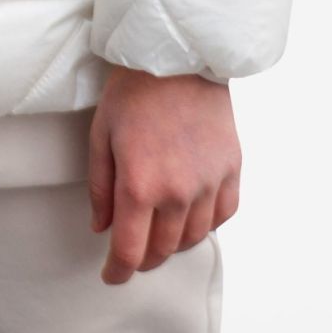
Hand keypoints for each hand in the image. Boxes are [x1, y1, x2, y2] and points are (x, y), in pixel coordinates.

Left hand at [88, 65, 239, 283]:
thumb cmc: (133, 91)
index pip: (130, 251)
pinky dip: (206, 224)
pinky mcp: (231, 169)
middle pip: (163, 250)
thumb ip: (100, 188)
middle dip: (143, 258)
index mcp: (140, 185)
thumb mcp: (101, 135)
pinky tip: (191, 216)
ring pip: (194, 238)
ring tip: (160, 234)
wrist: (179, 56)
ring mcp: (209, 183)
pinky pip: (223, 215)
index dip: (118, 271)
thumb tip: (102, 227)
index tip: (111, 276)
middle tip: (132, 252)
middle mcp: (178, 192)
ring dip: (174, 244)